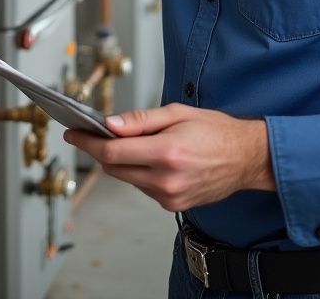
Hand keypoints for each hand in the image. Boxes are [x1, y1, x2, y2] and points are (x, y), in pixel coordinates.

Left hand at [64, 104, 275, 212]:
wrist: (247, 158)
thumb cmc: (215, 130)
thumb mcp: (177, 113)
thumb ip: (140, 120)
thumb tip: (110, 124)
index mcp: (166, 152)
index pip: (113, 151)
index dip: (88, 142)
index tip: (72, 133)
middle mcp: (166, 179)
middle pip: (114, 168)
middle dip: (99, 150)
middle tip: (89, 133)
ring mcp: (170, 197)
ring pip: (127, 179)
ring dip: (120, 161)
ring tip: (126, 142)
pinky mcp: (174, 206)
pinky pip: (143, 188)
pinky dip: (138, 172)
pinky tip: (148, 158)